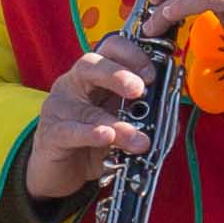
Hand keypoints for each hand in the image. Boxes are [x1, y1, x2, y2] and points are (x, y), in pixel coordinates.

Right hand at [21, 32, 157, 207]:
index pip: (110, 49)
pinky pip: (70, 131)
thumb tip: (171, 119)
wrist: (60, 172)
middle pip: (90, 64)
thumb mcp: (122, 126)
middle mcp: (73, 85)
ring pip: (87, 108)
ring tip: (139, 139)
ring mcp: (59, 108)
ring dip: (116, 122)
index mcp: (94, 76)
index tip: (152, 75)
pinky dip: (91, 134)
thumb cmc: (92, 142)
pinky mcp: (52, 134)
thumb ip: (145, 119)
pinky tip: (106, 137)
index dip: (132, 55)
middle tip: (140, 90)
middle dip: (117, 74)